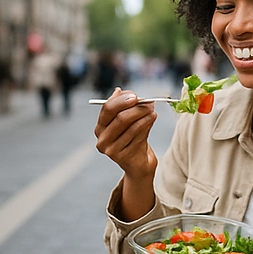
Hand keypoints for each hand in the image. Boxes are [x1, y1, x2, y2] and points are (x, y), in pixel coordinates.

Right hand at [94, 88, 158, 219]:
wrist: (137, 163)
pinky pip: (139, 137)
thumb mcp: (124, 121)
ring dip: (145, 116)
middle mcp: (102, 139)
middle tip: (149, 102)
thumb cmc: (131, 137)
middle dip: (136, 108)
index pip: (107, 109)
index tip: (135, 96)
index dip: (121, 101)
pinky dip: (147, 126)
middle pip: (120, 119)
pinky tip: (152, 119)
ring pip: (132, 128)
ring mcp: (112, 150)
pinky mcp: (125, 158)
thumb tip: (119, 90)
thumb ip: (121, 106)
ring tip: (153, 110)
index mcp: (99, 127)